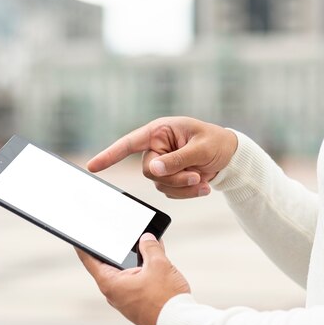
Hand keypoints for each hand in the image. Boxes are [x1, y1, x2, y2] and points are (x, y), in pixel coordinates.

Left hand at [75, 233, 189, 324]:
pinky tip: (152, 263)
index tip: (77, 237)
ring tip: (142, 245)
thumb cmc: (165, 297)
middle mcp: (114, 294)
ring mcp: (125, 302)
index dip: (82, 246)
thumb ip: (150, 247)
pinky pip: (134, 284)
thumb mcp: (158, 264)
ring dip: (132, 261)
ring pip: (124, 275)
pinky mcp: (137, 306)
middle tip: (114, 235)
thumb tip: (146, 238)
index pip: (90, 260)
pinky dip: (140, 272)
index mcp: (110, 283)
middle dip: (114, 250)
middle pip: (108, 266)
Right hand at [87, 116, 237, 198]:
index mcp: (160, 132)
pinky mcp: (169, 178)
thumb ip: (177, 159)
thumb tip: (154, 169)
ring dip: (182, 186)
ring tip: (202, 180)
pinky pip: (170, 192)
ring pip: (160, 185)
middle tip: (194, 176)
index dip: (110, 154)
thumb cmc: (216, 143)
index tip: (93, 167)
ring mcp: (162, 163)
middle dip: (173, 178)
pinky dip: (187, 192)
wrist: (230, 156)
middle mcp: (157, 147)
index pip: (129, 143)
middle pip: (149, 171)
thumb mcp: (200, 149)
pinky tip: (203, 186)